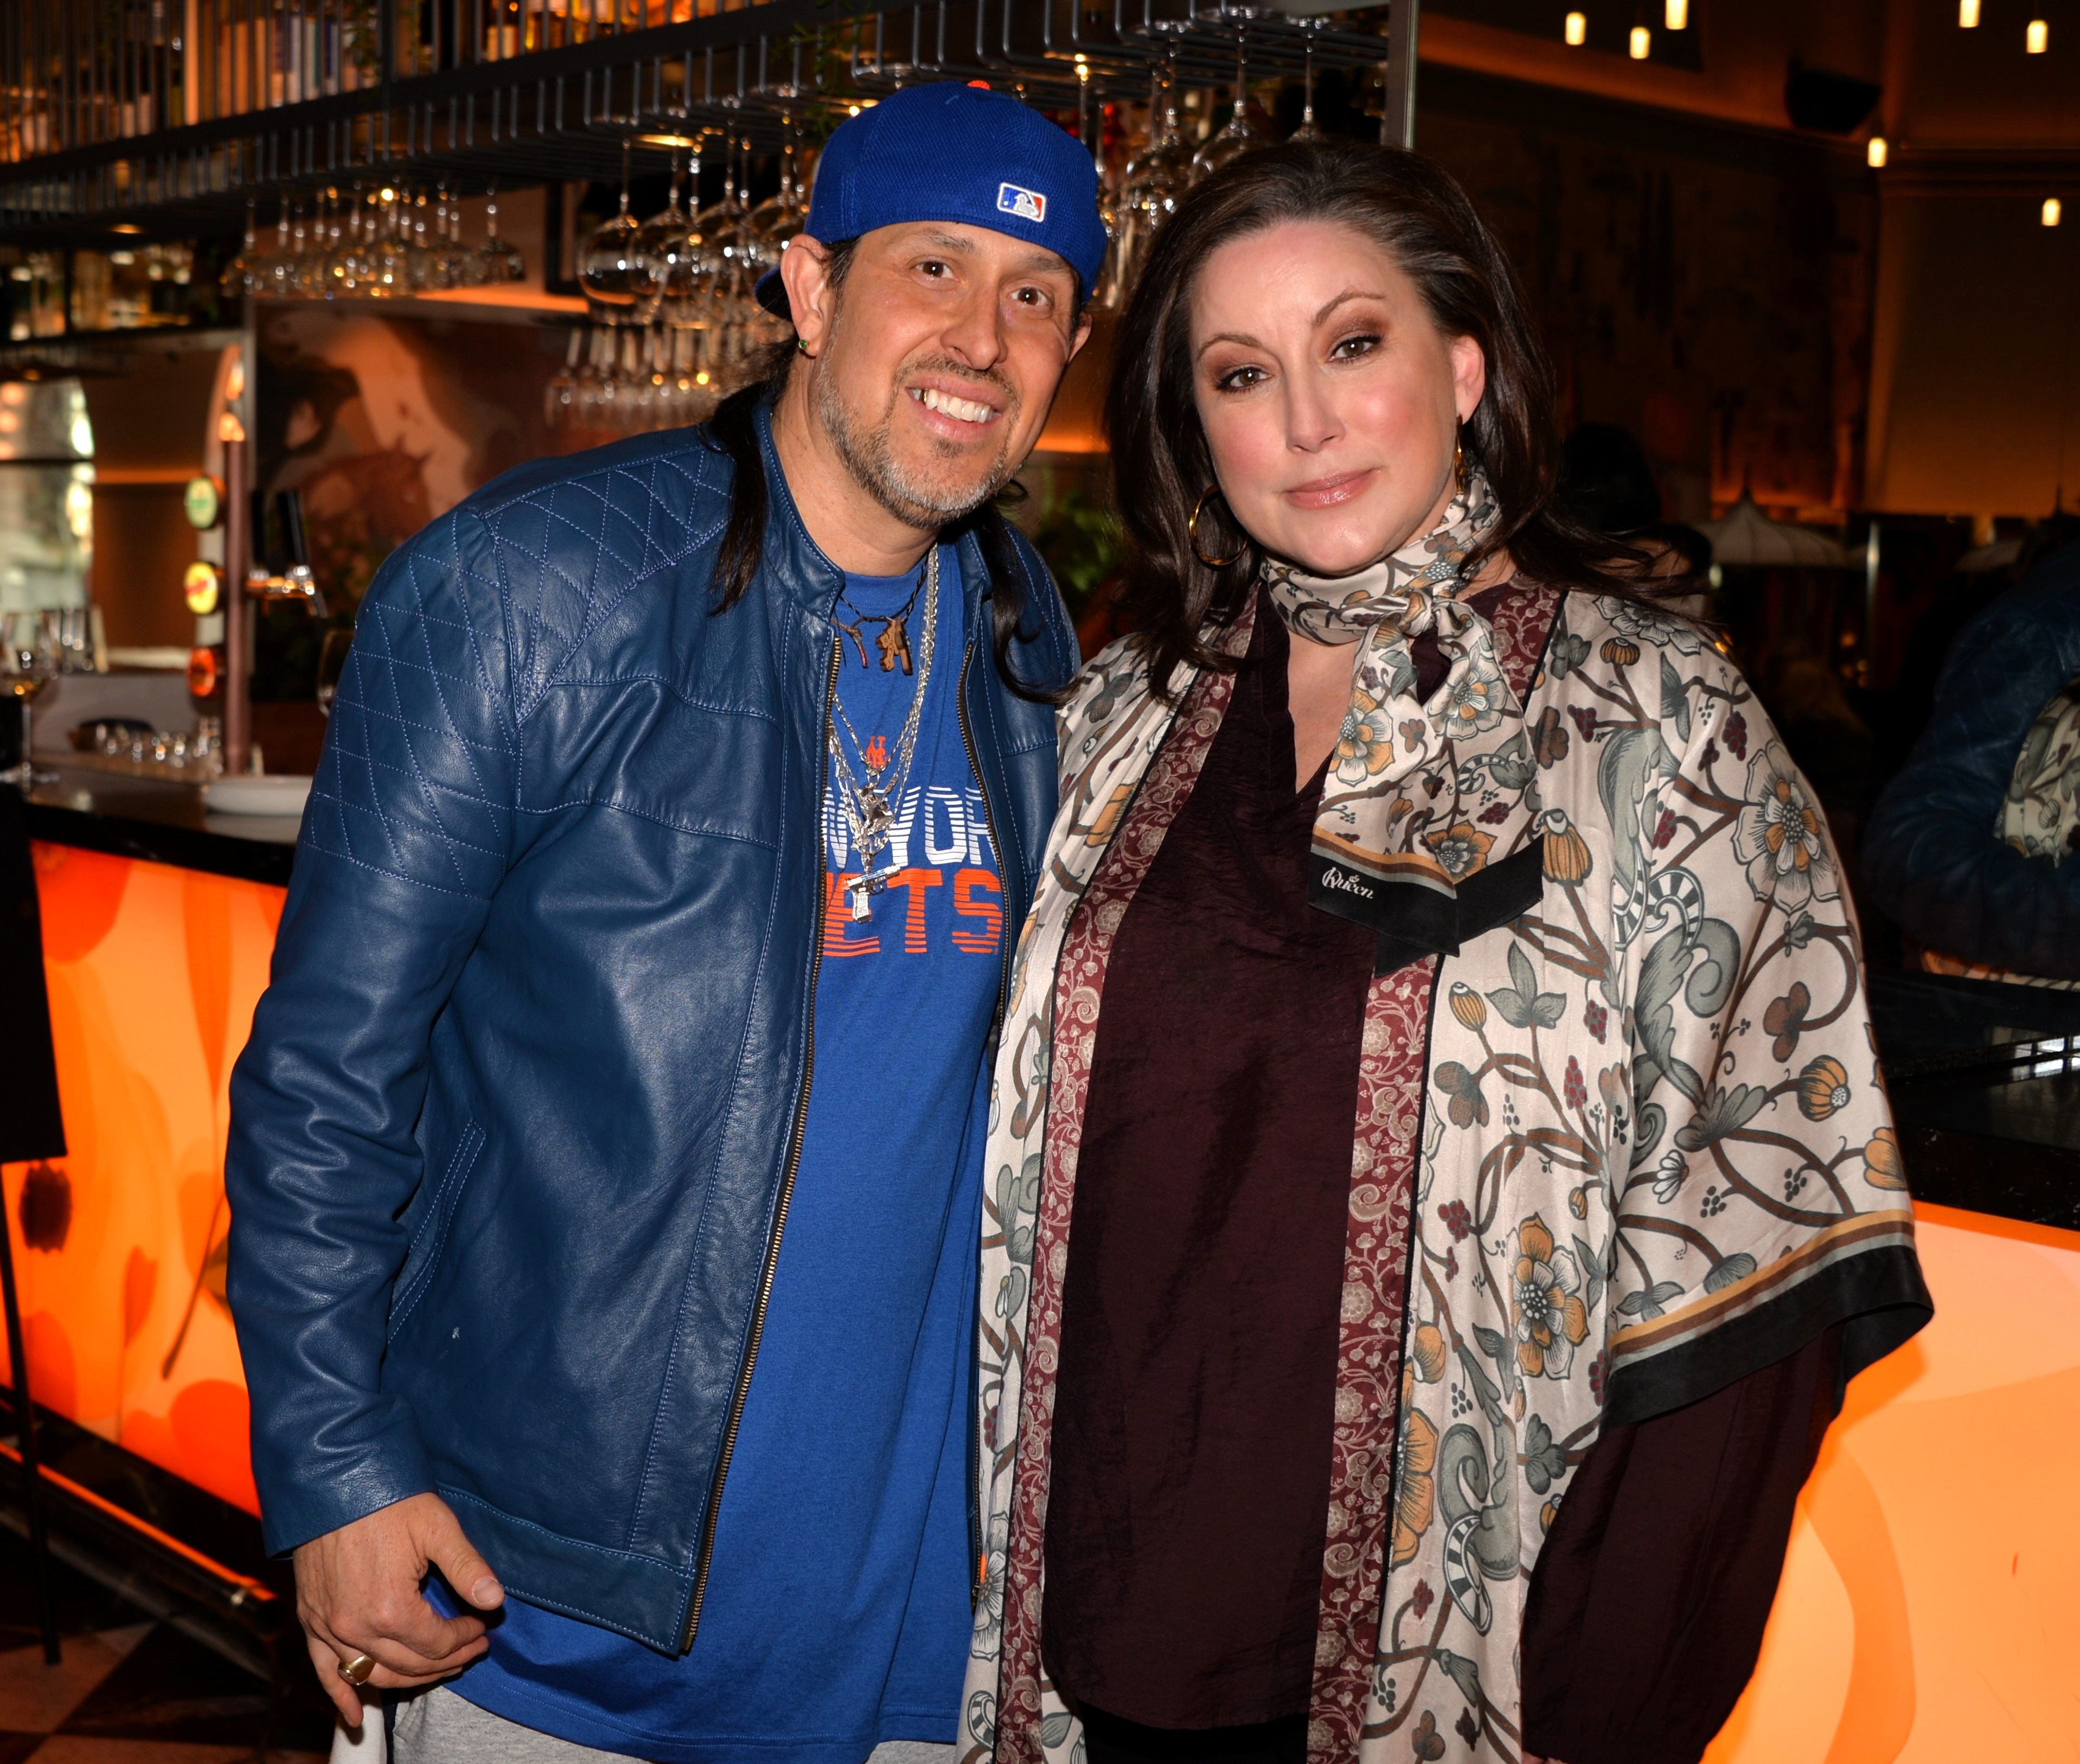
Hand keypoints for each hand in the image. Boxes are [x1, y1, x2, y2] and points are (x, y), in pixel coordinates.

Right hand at [292, 1491, 504, 1723]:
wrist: (334, 1482)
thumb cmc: (388, 1500)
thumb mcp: (438, 1528)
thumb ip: (467, 1568)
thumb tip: (495, 1601)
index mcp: (390, 1609)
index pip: (437, 1643)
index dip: (465, 1638)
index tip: (482, 1626)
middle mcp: (355, 1628)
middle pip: (409, 1664)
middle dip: (446, 1661)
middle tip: (471, 1648)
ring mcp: (328, 1628)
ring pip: (373, 1674)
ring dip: (408, 1678)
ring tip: (437, 1670)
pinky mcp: (311, 1620)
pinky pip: (325, 1672)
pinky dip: (342, 1695)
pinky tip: (356, 1716)